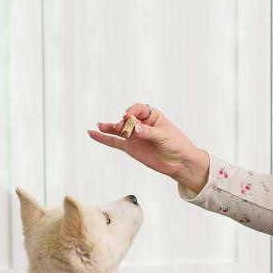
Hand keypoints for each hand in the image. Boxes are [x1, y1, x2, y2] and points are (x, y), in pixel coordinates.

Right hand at [87, 103, 209, 192]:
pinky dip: (103, 138)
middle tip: (121, 127)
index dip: (132, 112)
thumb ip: (148, 132)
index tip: (128, 117)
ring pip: (118, 129)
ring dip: (109, 127)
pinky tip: (92, 133)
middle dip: (122, 122)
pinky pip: (114, 142)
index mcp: (152, 116)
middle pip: (127, 119)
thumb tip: (135, 129)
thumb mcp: (164, 136)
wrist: (180, 163)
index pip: (138, 109)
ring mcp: (134, 136)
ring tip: (99, 126)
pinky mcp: (130, 148)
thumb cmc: (177, 145)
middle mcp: (141, 124)